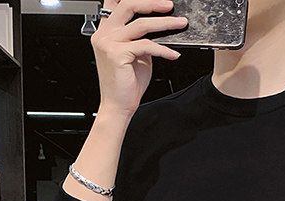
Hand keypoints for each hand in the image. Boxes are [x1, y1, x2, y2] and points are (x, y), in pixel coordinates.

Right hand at [91, 0, 188, 117]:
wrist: (118, 106)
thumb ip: (141, 39)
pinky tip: (173, 54)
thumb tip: (158, 28)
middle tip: (170, 6)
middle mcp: (104, 34)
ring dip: (165, 23)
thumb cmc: (125, 85)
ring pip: (141, 24)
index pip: (116, 3)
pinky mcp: (117, 54)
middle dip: (152, 3)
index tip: (155, 0)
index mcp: (106, 31)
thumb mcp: (135, 55)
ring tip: (179, 24)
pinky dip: (163, 49)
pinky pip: (146, 45)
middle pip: (129, 5)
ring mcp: (109, 43)